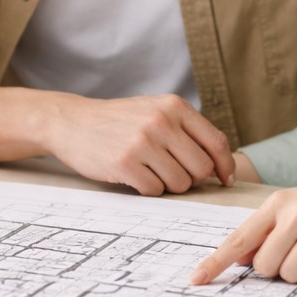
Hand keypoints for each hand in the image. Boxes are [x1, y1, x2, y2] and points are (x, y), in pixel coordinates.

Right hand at [46, 94, 235, 195]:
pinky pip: (155, 190)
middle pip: (201, 169)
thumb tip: (220, 165)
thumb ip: (186, 130)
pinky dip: (148, 189)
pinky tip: (133, 175)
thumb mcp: (154, 110)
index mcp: (174, 106)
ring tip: (149, 171)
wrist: (72, 122)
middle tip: (173, 174)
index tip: (224, 180)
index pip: (216, 142)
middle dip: (191, 179)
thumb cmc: (119, 121)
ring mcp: (143, 142)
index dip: (224, 166)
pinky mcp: (125, 163)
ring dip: (168, 185)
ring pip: (180, 183)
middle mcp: (161, 121)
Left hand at [191, 166, 296, 284]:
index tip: (197, 279)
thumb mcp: (295, 206)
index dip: (216, 262)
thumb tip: (240, 258)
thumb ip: (267, 230)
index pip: (239, 238)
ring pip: (291, 274)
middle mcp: (295, 213)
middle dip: (277, 269)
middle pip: (264, 266)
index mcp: (277, 203)